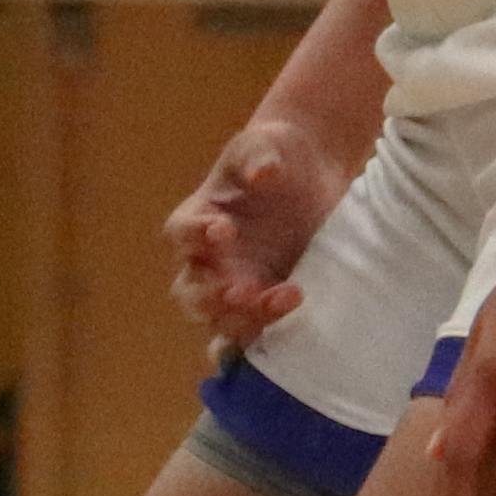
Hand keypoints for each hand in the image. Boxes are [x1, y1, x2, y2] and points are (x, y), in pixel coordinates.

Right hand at [166, 115, 348, 349]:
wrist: (313, 178)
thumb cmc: (279, 155)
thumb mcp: (268, 143)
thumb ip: (260, 154)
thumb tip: (263, 172)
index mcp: (198, 218)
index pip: (182, 233)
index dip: (196, 236)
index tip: (225, 231)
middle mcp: (208, 259)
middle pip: (189, 291)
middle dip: (211, 296)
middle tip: (242, 289)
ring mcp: (234, 285)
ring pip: (217, 320)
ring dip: (243, 319)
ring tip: (286, 297)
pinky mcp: (264, 304)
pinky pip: (249, 335)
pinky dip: (255, 347)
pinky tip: (278, 352)